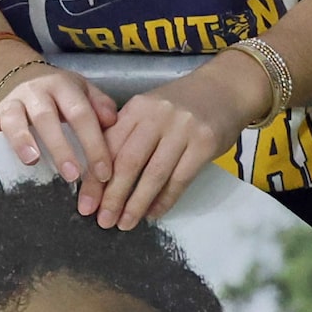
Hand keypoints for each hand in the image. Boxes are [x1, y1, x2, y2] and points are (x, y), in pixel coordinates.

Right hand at [0, 62, 118, 199]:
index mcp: (64, 87)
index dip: (94, 143)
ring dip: (22, 140)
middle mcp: (37, 92)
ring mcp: (15, 102)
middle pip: (48, 119)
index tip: (103, 172)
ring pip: (15, 119)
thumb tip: (113, 122)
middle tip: (72, 175)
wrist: (30, 77)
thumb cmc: (65, 96)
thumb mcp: (86, 93)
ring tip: (31, 160)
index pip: (82, 115)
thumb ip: (101, 106)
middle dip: (60, 147)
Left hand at [90, 51, 269, 230]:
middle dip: (112, 196)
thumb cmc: (182, 103)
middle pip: (128, 162)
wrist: (226, 88)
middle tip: (103, 221)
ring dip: (137, 203)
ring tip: (125, 223)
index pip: (108, 147)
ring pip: (154, 174)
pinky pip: (180, 179)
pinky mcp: (205, 143)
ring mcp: (183, 129)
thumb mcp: (150, 109)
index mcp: (137, 107)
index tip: (85, 204)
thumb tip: (102, 179)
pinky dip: (165, 199)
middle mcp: (157, 116)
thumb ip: (128, 134)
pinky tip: (154, 213)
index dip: (94, 179)